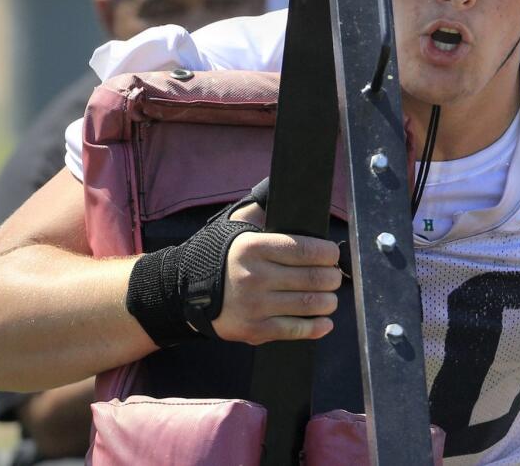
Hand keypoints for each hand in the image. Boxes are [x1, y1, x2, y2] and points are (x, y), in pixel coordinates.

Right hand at [209, 202, 341, 344]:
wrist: (185, 291)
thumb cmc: (221, 256)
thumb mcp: (238, 227)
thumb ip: (263, 211)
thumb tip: (287, 190)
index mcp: (254, 248)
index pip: (305, 250)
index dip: (328, 253)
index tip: (333, 254)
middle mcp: (255, 277)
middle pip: (313, 278)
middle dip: (332, 277)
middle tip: (334, 277)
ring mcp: (255, 306)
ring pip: (309, 304)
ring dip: (328, 301)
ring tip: (329, 297)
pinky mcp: (254, 330)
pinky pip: (295, 330)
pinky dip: (316, 327)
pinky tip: (324, 321)